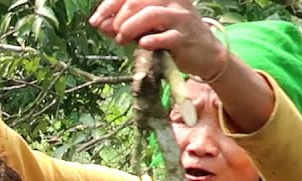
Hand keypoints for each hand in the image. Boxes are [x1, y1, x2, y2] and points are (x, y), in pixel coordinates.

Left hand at [89, 0, 225, 79]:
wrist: (205, 55)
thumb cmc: (171, 38)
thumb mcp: (145, 29)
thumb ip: (122, 25)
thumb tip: (99, 23)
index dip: (110, 4)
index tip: (96, 19)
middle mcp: (173, 1)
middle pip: (138, 0)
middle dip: (118, 17)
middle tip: (112, 32)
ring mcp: (181, 17)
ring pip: (151, 13)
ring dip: (130, 27)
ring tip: (122, 39)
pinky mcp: (186, 37)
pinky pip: (167, 36)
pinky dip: (151, 40)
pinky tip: (142, 44)